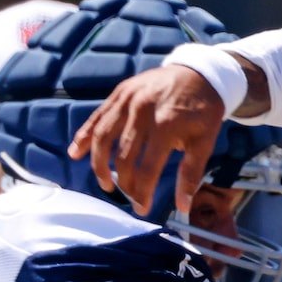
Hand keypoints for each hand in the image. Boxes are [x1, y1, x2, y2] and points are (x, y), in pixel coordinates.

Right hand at [68, 64, 230, 218]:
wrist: (200, 71)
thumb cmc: (204, 111)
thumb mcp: (205, 141)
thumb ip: (191, 174)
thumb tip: (182, 207)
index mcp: (166, 124)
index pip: (147, 167)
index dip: (142, 192)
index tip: (142, 209)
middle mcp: (142, 111)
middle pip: (123, 155)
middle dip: (123, 182)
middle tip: (128, 197)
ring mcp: (128, 99)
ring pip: (103, 136)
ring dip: (98, 164)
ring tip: (105, 183)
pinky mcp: (120, 92)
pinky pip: (97, 116)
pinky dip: (84, 135)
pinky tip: (75, 153)